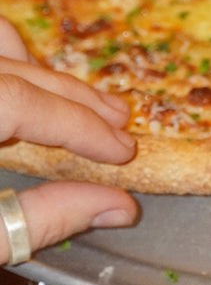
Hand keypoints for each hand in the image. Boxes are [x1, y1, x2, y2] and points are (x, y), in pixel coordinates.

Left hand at [0, 17, 137, 262]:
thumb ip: (44, 219)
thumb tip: (120, 208)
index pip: (24, 103)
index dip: (81, 127)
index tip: (123, 152)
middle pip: (18, 71)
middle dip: (76, 99)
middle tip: (120, 125)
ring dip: (46, 73)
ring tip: (85, 102)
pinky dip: (14, 64)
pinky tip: (31, 94)